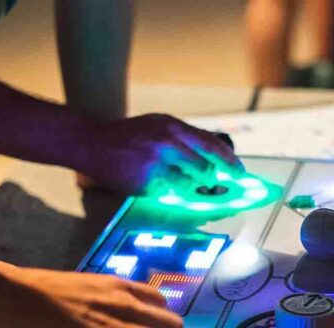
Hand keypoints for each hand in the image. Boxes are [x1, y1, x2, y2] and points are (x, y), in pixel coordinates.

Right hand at [80, 114, 245, 194]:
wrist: (92, 142)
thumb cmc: (128, 137)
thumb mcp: (158, 126)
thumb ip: (184, 140)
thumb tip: (211, 161)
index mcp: (174, 127)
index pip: (212, 145)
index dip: (230, 162)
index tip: (241, 173)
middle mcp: (168, 142)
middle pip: (206, 169)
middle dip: (212, 181)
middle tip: (215, 187)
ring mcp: (157, 163)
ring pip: (189, 185)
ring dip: (189, 188)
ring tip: (176, 182)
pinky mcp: (146, 182)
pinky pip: (170, 195)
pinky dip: (170, 194)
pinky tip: (157, 185)